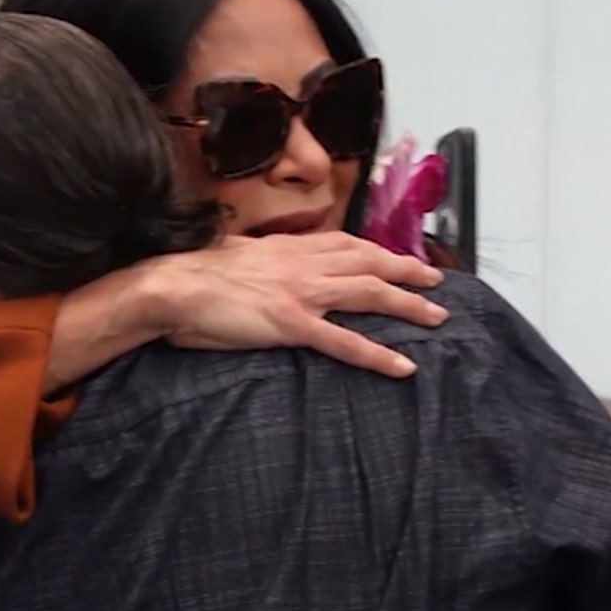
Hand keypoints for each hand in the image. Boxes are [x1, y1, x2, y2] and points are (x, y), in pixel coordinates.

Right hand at [139, 232, 448, 377]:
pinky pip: (345, 342)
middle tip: (435, 281)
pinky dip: (377, 354)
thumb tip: (259, 258)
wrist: (175, 286)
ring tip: (436, 316)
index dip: (378, 250)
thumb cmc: (194, 273)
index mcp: (289, 247)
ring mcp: (302, 293)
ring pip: (371, 294)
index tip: (398, 256)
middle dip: (408, 271)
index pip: (347, 244)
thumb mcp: (234, 253)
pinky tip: (402, 366)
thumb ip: (257, 256)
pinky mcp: (293, 324)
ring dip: (408, 304)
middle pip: (371, 263)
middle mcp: (304, 264)